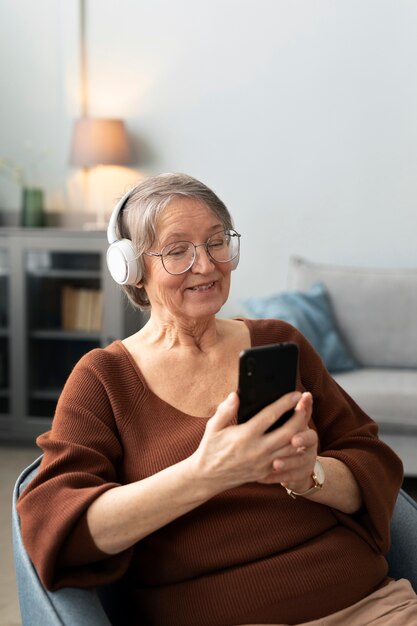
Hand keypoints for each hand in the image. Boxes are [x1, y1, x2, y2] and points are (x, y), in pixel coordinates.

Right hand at [191, 390, 314, 494]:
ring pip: (292, 448)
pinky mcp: (266, 472)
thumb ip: (225, 410)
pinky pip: (287, 462)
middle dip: (300, 416)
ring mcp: (263, 463)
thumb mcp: (213, 427)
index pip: (270, 416)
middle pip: (288, 432)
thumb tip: (235, 395)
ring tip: (305, 420)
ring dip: (302, 433)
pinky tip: (300, 440)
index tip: (296, 393)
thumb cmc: (210, 449)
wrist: (208, 477)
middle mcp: (257, 450)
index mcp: (245, 436)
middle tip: (305, 404)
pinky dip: (296, 451)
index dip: (285, 403)